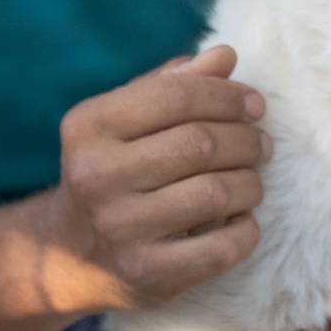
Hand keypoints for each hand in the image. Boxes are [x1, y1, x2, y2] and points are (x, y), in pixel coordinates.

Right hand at [53, 45, 269, 310]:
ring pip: (216, 193)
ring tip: (250, 180)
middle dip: (246, 139)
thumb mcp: (125, 122)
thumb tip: (226, 56)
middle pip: (201, 143)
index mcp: (89, 127)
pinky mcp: (147, 274)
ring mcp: (120, 230)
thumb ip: (172, 85)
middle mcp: (96, 176)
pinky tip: (239, 220)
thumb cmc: (112, 172)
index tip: (255, 105)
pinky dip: (246, 230)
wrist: (69, 256)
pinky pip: (223, 247)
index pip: (177, 95)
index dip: (228, 96)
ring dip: (250, 183)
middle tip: (261, 144)